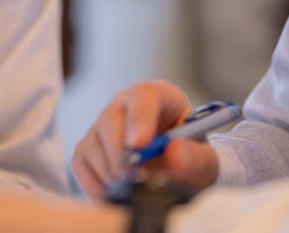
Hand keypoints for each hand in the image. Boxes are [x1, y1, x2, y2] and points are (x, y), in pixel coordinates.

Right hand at [73, 81, 219, 199]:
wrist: (179, 174)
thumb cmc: (191, 160)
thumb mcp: (206, 162)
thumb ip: (197, 159)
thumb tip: (175, 154)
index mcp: (160, 96)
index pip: (144, 95)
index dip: (140, 118)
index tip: (139, 145)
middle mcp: (126, 104)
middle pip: (111, 118)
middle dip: (121, 153)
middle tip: (135, 178)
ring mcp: (103, 125)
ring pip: (94, 143)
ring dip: (112, 173)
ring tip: (134, 189)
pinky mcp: (89, 147)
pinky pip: (82, 163)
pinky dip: (97, 184)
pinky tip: (118, 192)